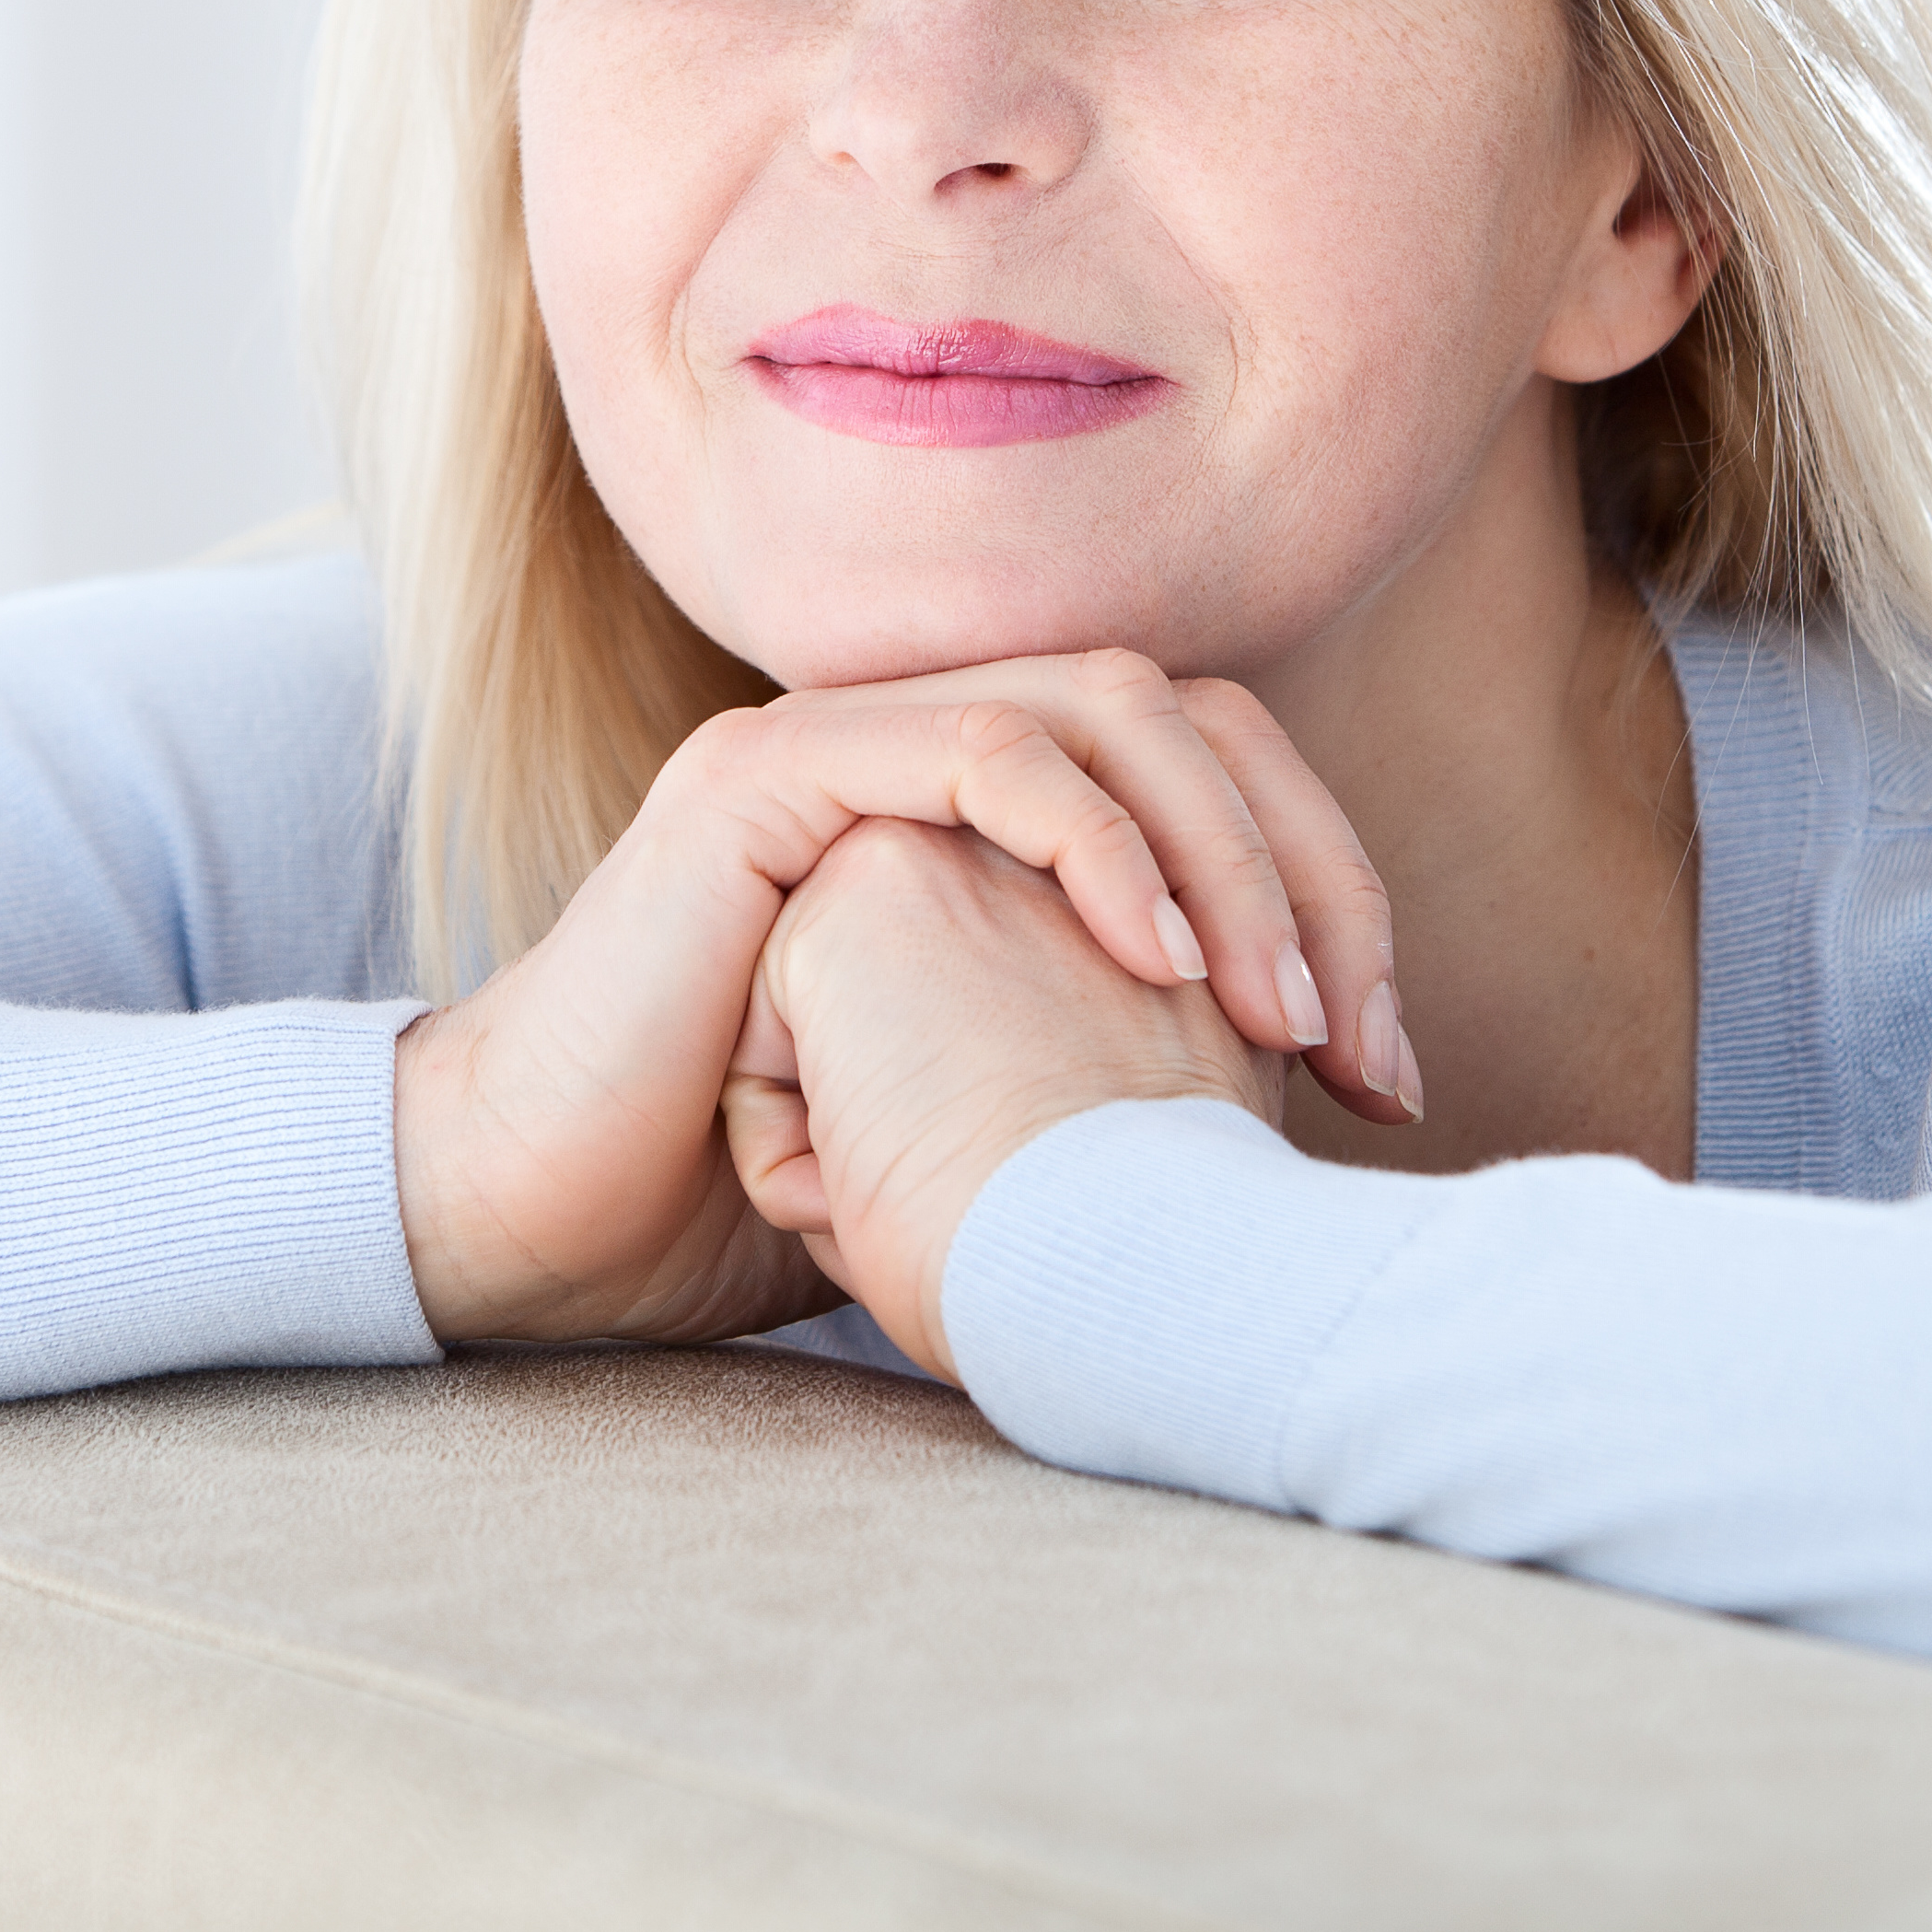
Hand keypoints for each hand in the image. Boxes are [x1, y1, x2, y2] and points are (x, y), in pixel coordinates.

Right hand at [392, 651, 1406, 1346]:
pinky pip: (978, 747)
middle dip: (1309, 871)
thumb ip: (1106, 1071)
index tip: (1381, 1070)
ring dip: (1227, 851)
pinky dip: (1094, 835)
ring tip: (1280, 1010)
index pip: (1208, 767)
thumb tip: (1299, 1126)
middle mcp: (914, 740)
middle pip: (1187, 716)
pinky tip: (1157, 958)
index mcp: (976, 807)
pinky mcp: (768, 776)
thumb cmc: (746, 1198)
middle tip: (1365, 1046)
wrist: (551, 1227)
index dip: (1321, 891)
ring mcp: (838, 740)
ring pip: (1103, 704)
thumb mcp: (984, 1129)